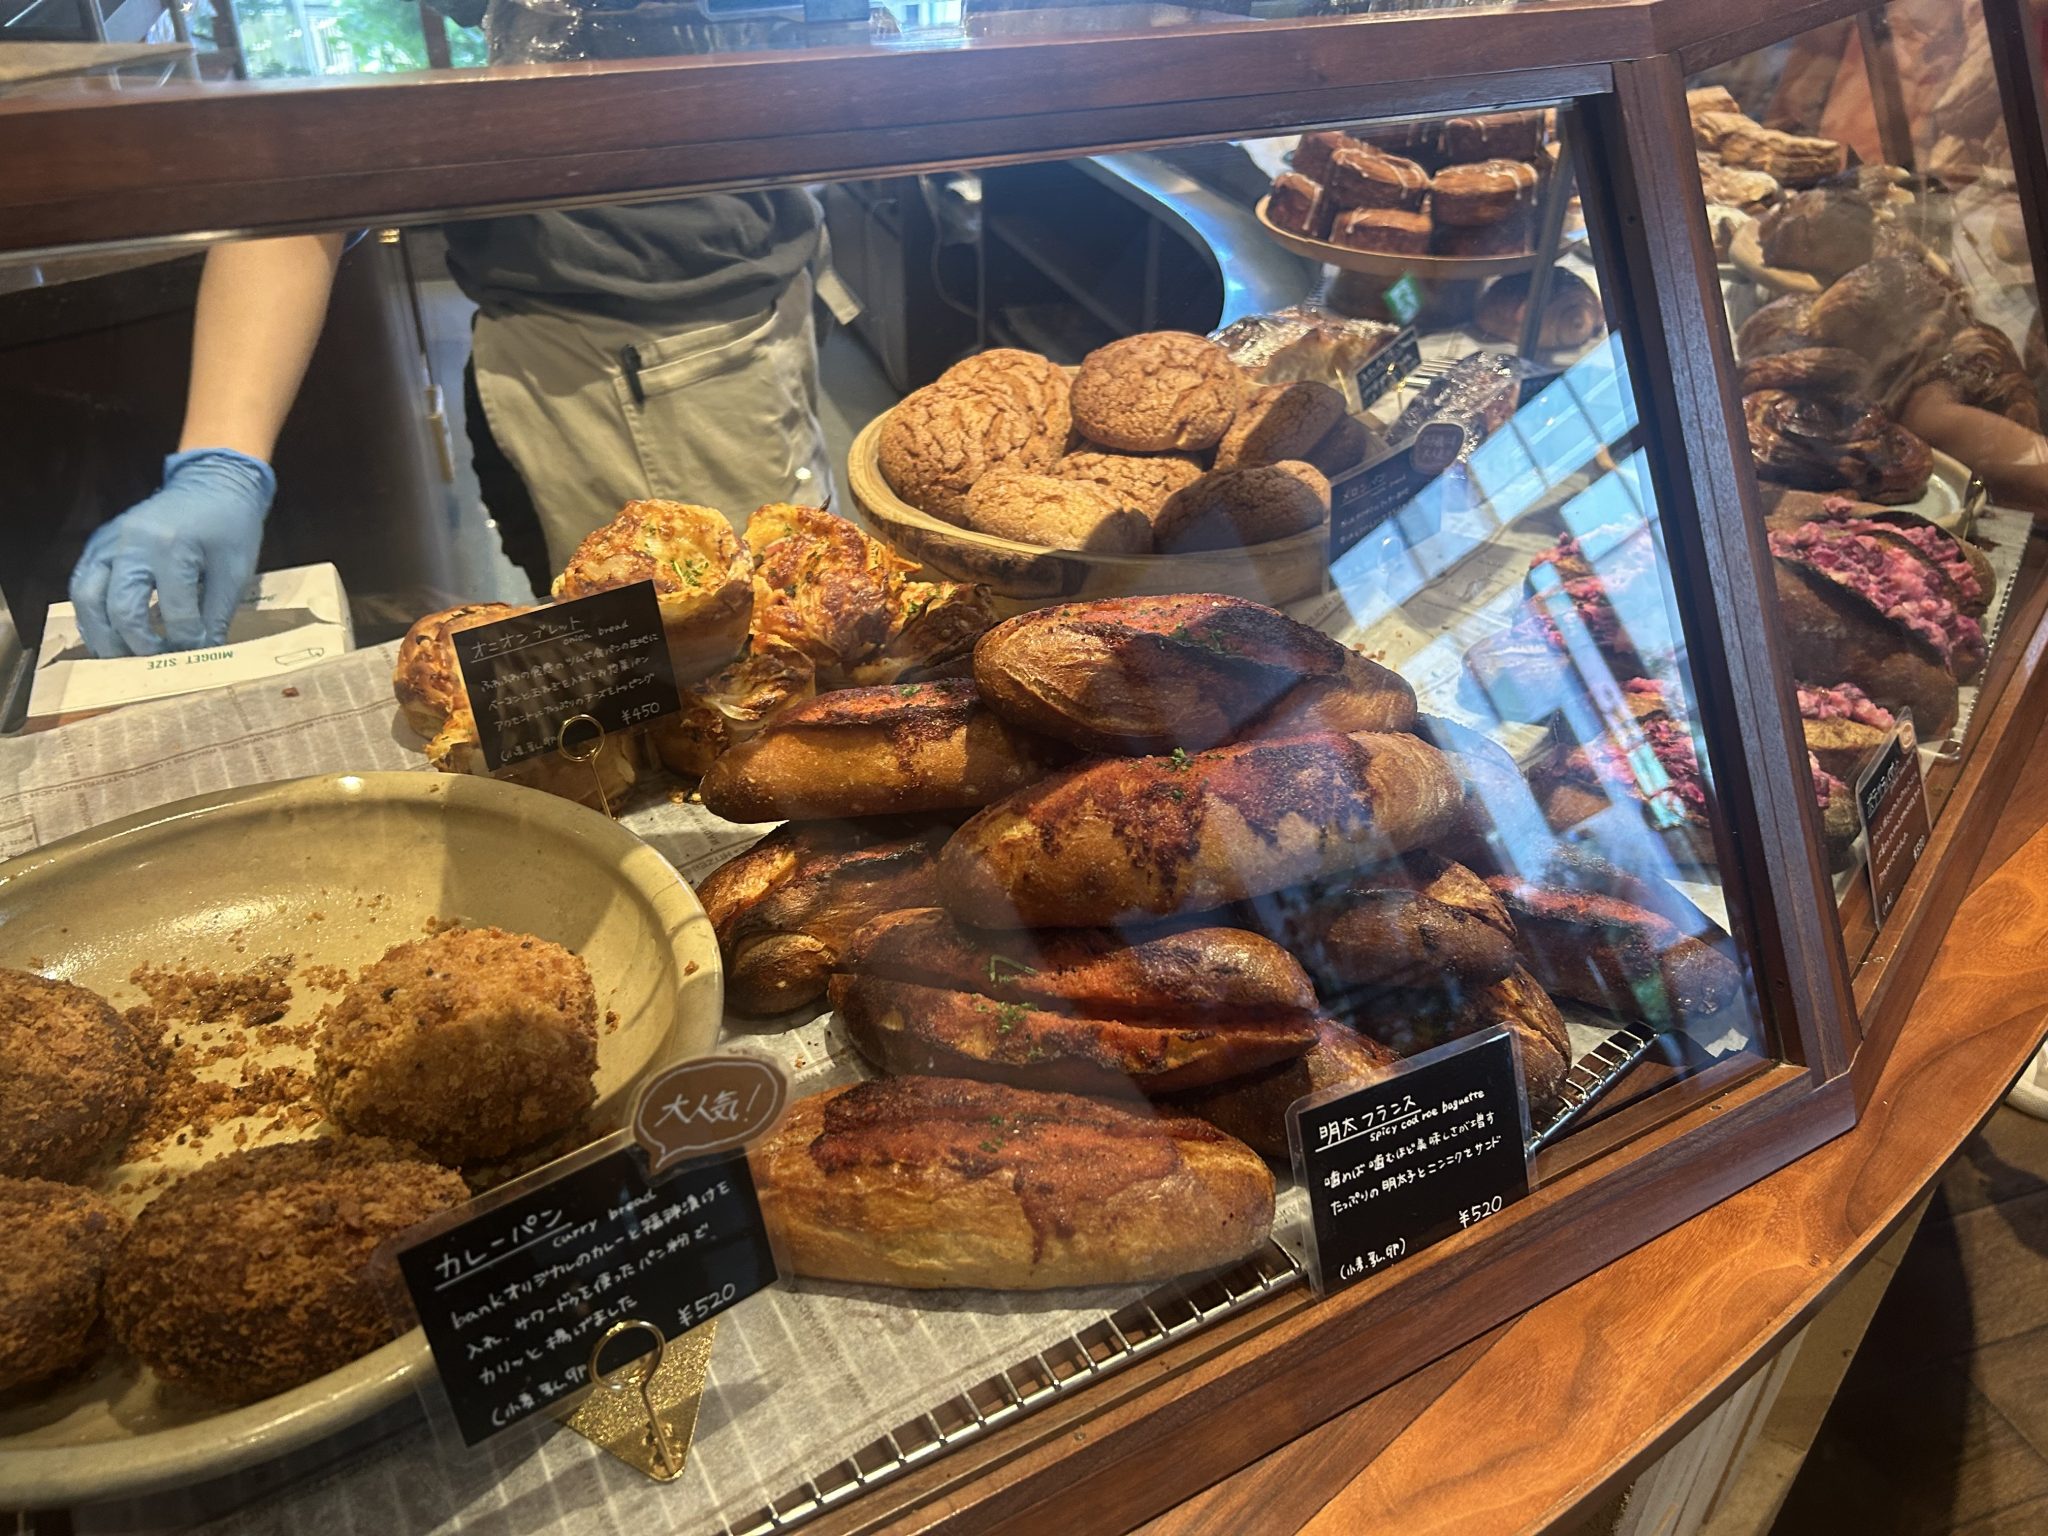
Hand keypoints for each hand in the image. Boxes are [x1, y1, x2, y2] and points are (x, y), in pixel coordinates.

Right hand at [69, 448, 275, 656]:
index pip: (175, 612)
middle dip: (137, 645)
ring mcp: (108, 542)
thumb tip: (204, 654)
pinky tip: (107, 634)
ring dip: (102, 635)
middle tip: (153, 666)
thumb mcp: (235, 570)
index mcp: (172, 547)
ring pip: (87, 598)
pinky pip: (81, 584)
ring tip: (122, 660)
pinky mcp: (98, 544)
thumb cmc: (229, 526)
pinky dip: (90, 614)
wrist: (211, 484)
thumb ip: (217, 613)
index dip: (188, 641)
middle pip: (120, 608)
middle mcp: (132, 544)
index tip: (198, 655)